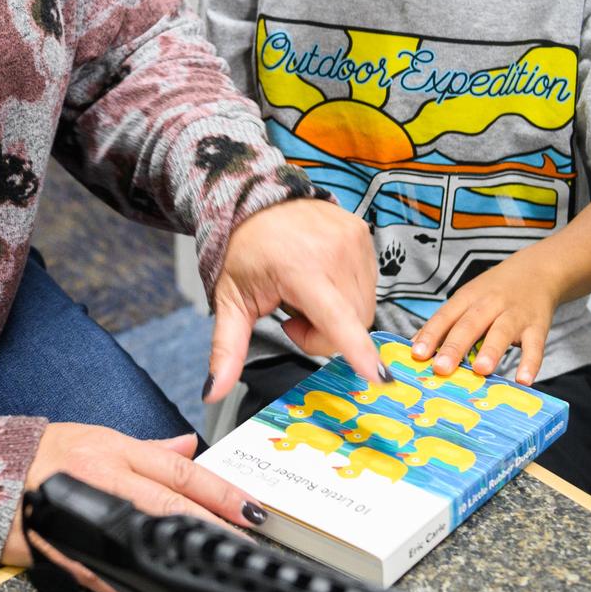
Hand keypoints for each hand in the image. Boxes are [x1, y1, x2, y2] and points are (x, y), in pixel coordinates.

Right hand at [4, 424, 262, 591]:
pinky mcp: (66, 551)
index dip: (219, 492)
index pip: (178, 471)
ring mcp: (85, 517)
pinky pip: (108, 574)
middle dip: (212, 524)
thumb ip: (147, 448)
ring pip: (143, 539)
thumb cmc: (40, 454)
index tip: (253, 510)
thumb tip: (189, 445)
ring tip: (212, 572)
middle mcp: (103, 479)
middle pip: (168, 504)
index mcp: (113, 450)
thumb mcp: (95, 436)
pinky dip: (136, 589)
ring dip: (181, 557)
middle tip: (246, 543)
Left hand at [206, 199, 382, 402]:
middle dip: (324, 334)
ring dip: (338, 314)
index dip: (357, 349)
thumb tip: (212, 393)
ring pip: (364, 307)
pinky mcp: (363, 233)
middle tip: (291, 316)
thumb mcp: (230, 300)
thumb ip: (227, 350)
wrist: (255, 198)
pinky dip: (347, 293)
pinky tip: (320, 279)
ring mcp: (353, 239)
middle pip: (352, 323)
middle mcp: (333, 252)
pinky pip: (368, 283)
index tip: (378, 376)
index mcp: (298, 268)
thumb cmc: (242, 251)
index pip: (335, 317)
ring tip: (304, 293)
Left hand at [410, 252, 560, 384]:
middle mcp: (489, 305)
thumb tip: (414, 348)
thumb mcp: (467, 299)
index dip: (430, 334)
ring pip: (501, 332)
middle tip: (441, 368)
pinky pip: (535, 346)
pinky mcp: (537, 327)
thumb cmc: (494, 292)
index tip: (416, 354)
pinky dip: (530, 363)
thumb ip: (445, 324)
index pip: (445, 316)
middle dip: (455, 347)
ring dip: (490, 351)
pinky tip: (523, 380)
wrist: (537, 271)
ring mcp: (514, 315)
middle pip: (469, 325)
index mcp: (467, 298)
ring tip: (480, 370)